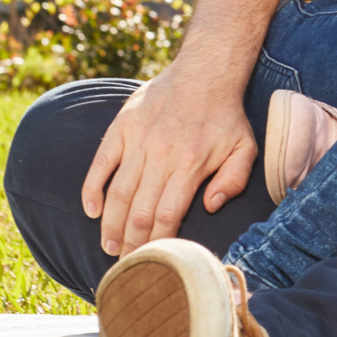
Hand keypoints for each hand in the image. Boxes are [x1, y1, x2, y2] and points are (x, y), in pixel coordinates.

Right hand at [80, 63, 258, 257]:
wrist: (205, 71)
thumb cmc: (226, 116)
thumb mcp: (245, 148)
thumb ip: (233, 180)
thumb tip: (210, 207)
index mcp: (191, 164)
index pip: (167, 215)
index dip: (157, 243)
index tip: (151, 262)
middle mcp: (162, 154)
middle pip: (140, 210)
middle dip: (131, 243)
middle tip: (125, 265)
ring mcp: (139, 140)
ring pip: (119, 191)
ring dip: (111, 223)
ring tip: (108, 246)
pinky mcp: (122, 126)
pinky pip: (101, 162)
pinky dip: (93, 188)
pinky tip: (91, 210)